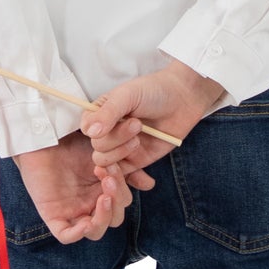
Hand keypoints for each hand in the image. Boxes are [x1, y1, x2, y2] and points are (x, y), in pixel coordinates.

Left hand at [12, 127, 136, 243]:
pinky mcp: (53, 216)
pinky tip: (86, 220)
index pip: (122, 203)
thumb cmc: (72, 142)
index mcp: (103, 192)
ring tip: (103, 196)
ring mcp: (72, 212)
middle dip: (116, 200)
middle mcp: (90, 205)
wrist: (44, 135)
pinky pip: (67, 236)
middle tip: (107, 177)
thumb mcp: (105, 152)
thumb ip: (128, 168)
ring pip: (95, 231)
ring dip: (104, 217)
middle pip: (113, 219)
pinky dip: (79, 233)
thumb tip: (148, 185)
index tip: (114, 166)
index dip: (123, 189)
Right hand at [82, 60, 227, 177]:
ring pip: (106, 163)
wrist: (182, 100)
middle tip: (137, 123)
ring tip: (140, 137)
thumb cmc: (153, 91)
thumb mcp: (128, 95)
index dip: (98, 130)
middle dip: (117, 138)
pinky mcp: (134, 161)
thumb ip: (108, 113)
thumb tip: (90, 132)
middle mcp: (106, 132)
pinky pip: (124, 176)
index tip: (120, 118)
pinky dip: (131, 177)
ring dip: (122, 152)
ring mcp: (119, 148)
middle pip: (97, 147)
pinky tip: (140, 171)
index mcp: (99, 114)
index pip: (86, 130)